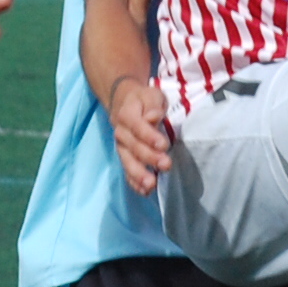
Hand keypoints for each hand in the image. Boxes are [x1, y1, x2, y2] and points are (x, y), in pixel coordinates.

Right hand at [109, 76, 170, 195]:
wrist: (124, 103)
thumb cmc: (143, 100)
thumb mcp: (151, 95)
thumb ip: (153, 105)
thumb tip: (153, 117)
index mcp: (127, 115)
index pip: (138, 127)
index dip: (150, 136)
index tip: (163, 144)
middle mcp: (121, 133)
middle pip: (134, 147)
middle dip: (150, 158)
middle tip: (166, 165)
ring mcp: (121, 148)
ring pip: (128, 162)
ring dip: (139, 175)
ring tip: (151, 185)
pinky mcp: (125, 158)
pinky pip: (127, 172)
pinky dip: (135, 183)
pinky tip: (145, 192)